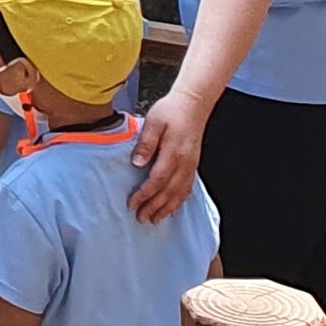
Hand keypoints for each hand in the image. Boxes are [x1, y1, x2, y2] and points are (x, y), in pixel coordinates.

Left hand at [131, 88, 211, 220]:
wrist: (193, 105)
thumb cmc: (171, 111)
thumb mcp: (153, 122)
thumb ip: (146, 143)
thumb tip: (137, 163)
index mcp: (173, 153)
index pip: (157, 180)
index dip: (145, 194)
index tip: (132, 203)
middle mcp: (185, 163)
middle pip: (168, 192)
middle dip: (154, 207)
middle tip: (140, 218)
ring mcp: (191, 166)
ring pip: (179, 193)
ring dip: (167, 209)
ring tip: (155, 220)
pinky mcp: (193, 165)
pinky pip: (187, 188)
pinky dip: (179, 201)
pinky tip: (172, 208)